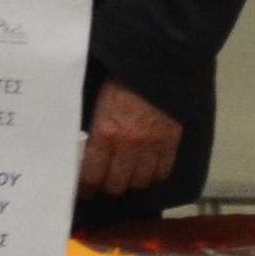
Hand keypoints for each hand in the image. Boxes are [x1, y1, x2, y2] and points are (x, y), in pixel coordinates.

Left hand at [77, 79, 182, 199]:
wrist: (157, 64)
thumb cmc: (119, 78)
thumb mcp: (95, 102)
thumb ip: (92, 128)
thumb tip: (82, 149)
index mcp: (105, 133)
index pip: (91, 175)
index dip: (85, 189)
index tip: (82, 191)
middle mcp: (128, 145)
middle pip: (116, 185)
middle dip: (107, 188)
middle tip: (102, 186)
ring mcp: (153, 146)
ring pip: (140, 182)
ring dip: (130, 183)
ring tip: (125, 178)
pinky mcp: (172, 143)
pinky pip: (163, 172)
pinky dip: (154, 175)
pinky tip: (146, 171)